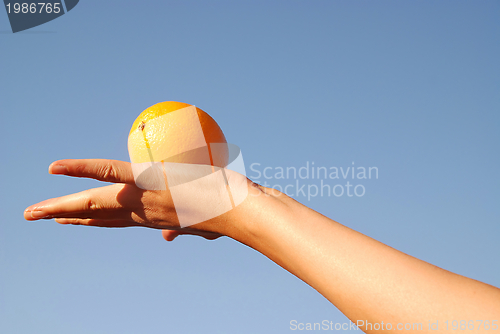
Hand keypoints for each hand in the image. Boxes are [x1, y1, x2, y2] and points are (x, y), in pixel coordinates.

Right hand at [24, 159, 222, 240]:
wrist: (242, 213)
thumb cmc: (229, 213)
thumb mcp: (201, 224)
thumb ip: (180, 228)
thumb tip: (168, 238)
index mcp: (153, 218)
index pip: (115, 221)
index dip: (90, 221)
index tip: (69, 220)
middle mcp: (143, 213)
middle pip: (97, 216)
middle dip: (65, 217)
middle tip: (36, 216)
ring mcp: (143, 199)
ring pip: (94, 201)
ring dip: (60, 205)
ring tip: (33, 211)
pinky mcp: (149, 183)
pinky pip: (110, 173)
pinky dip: (82, 169)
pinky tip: (56, 169)